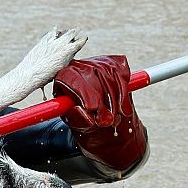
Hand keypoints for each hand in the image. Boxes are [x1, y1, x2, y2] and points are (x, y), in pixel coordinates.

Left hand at [51, 56, 148, 176]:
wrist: (104, 121)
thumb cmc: (85, 121)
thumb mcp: (78, 124)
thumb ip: (77, 117)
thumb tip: (81, 110)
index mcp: (63, 79)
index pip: (69, 76)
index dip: (82, 92)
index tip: (92, 108)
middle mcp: (78, 67)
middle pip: (91, 74)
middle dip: (101, 99)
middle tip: (106, 120)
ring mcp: (97, 63)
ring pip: (109, 75)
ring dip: (114, 100)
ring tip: (114, 120)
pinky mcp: (114, 65)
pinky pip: (121, 75)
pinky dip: (124, 94)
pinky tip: (122, 108)